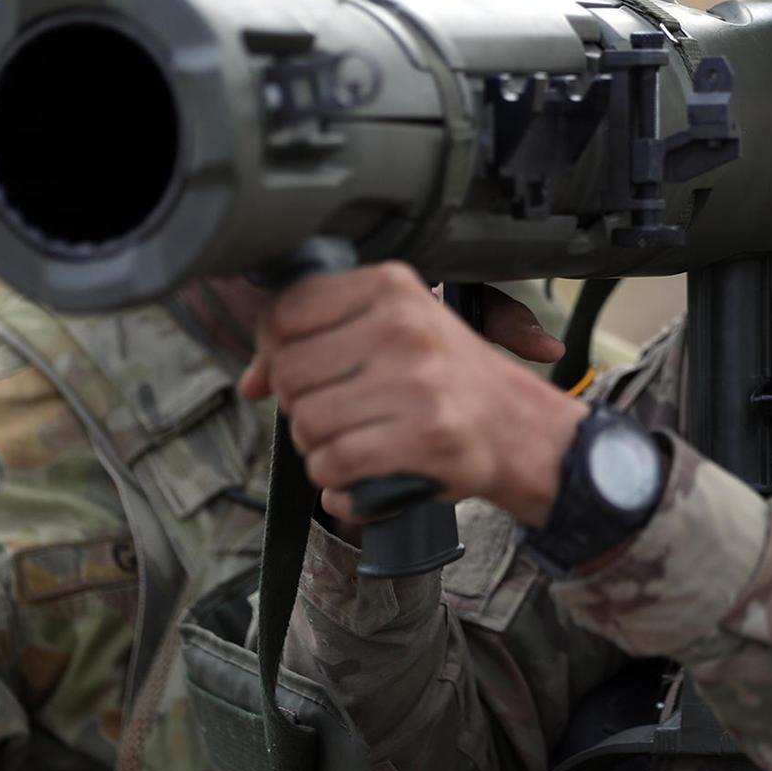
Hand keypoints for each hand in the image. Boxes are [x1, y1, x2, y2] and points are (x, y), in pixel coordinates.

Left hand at [238, 265, 587, 525]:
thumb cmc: (451, 380)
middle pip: (290, 374)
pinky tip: (360, 476)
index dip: (276, 352)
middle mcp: (405, 327)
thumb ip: (318, 343)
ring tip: (354, 444)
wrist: (522, 431)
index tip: (304, 372)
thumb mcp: (395, 335)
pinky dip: (336, 482)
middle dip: (300, 407)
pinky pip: (334, 464)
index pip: (286, 312)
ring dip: (317, 449)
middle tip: (337, 415)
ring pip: (307, 424)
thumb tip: (249, 384)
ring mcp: (417, 382)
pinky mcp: (425, 436)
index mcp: (394, 288)